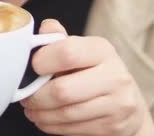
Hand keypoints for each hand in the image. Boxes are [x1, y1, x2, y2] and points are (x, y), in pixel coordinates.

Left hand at [21, 19, 153, 135]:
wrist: (128, 103)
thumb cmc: (95, 72)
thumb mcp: (82, 50)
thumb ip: (60, 40)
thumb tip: (44, 28)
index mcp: (103, 50)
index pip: (67, 52)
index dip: (42, 60)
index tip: (32, 67)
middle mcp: (115, 76)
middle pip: (63, 91)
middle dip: (36, 97)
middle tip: (25, 97)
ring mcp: (118, 104)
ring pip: (65, 113)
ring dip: (40, 114)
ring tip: (32, 109)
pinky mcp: (113, 127)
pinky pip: (72, 129)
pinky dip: (52, 126)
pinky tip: (46, 119)